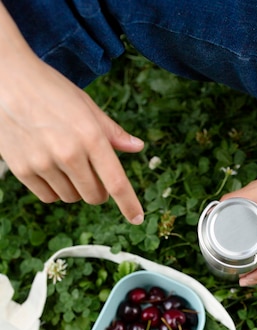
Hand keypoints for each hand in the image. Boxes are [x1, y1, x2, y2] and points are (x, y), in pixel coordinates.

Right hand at [0, 52, 144, 223]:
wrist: (4, 79)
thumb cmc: (49, 90)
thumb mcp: (86, 106)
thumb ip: (112, 132)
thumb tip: (138, 147)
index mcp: (90, 136)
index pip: (116, 182)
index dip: (129, 205)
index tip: (137, 218)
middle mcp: (69, 153)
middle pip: (94, 196)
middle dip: (98, 191)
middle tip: (91, 173)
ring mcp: (43, 163)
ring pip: (71, 198)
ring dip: (74, 188)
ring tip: (64, 162)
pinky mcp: (22, 169)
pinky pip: (48, 197)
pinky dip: (53, 189)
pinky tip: (49, 167)